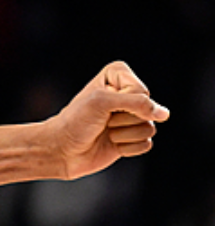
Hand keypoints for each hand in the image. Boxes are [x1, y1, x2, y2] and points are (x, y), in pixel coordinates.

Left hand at [52, 61, 168, 179]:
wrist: (61, 150)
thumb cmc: (76, 121)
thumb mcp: (102, 102)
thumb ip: (137, 102)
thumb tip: (164, 114)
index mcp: (117, 75)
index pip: (140, 91)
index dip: (122, 102)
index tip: (100, 104)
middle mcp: (128, 94)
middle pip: (148, 110)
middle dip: (122, 119)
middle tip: (101, 120)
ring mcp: (132, 117)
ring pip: (150, 128)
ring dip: (123, 134)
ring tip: (105, 131)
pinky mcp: (133, 137)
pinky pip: (146, 144)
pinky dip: (126, 147)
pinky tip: (111, 144)